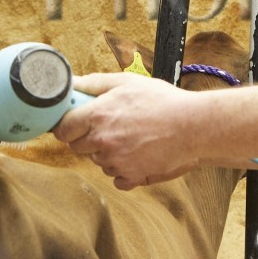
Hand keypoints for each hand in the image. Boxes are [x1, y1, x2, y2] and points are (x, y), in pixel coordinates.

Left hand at [53, 72, 198, 189]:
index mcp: (98, 115)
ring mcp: (116, 161)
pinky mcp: (131, 176)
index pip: (63, 129)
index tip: (76, 122)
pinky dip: (124, 169)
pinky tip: (138, 153)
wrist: (194, 126)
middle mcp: (103, 141)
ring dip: (107, 153)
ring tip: (131, 137)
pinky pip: (116, 177)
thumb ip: (95, 83)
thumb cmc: (164, 101)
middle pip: (77, 147)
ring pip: (98, 162)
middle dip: (88, 137)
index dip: (68, 125)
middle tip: (110, 125)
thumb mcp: (128, 81)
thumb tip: (73, 84)